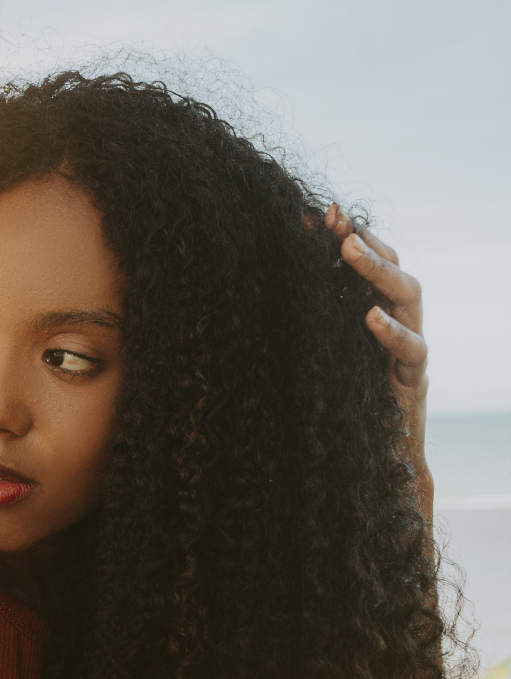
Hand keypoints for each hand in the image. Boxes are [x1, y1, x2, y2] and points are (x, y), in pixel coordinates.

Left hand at [326, 204, 432, 517]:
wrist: (369, 463)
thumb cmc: (334, 409)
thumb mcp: (312, 358)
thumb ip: (303, 323)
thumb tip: (265, 289)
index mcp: (372, 314)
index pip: (367, 264)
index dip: (348, 237)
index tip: (319, 215)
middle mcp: (396, 324)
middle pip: (391, 269)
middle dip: (364, 242)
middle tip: (337, 224)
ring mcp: (409, 351)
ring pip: (410, 296)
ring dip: (378, 271)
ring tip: (349, 252)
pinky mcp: (414, 381)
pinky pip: (412, 350)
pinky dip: (392, 331)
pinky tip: (369, 317)